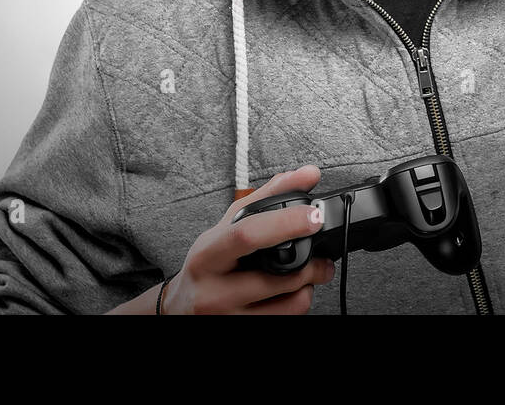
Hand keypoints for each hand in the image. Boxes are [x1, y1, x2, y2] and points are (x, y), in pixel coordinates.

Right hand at [160, 165, 334, 313]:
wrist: (180, 309)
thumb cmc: (208, 262)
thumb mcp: (228, 224)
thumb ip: (269, 195)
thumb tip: (308, 174)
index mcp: (208, 254)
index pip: (248, 235)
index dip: (286, 223)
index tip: (314, 216)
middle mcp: (214, 291)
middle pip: (275, 278)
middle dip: (311, 265)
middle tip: (324, 257)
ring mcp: (228, 317)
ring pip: (288, 305)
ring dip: (309, 287)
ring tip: (310, 275)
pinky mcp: (242, 330)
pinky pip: (285, 320)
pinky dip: (297, 304)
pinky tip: (292, 293)